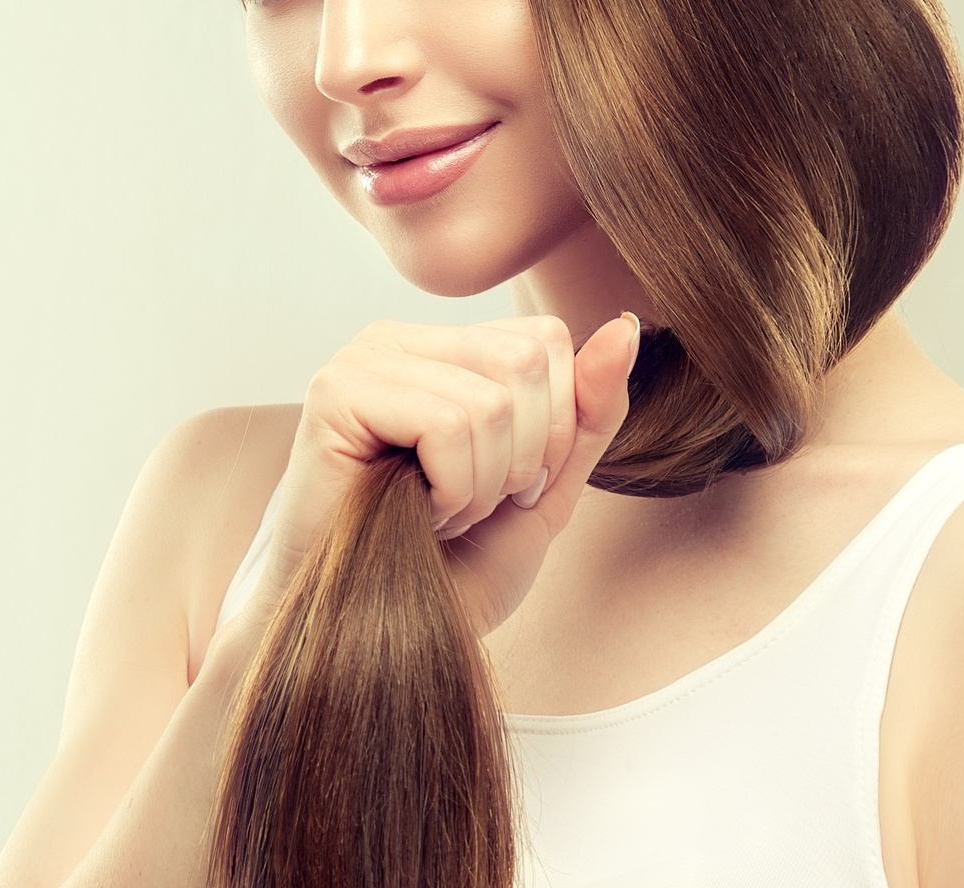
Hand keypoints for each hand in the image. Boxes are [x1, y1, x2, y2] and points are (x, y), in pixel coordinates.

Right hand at [262, 312, 639, 634]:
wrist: (370, 638)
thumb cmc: (446, 567)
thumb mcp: (544, 488)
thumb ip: (588, 412)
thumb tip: (626, 326)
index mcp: (441, 347)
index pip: (546, 339)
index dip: (554, 427)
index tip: (505, 488)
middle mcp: (397, 340)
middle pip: (526, 360)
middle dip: (522, 457)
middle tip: (469, 504)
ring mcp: (362, 361)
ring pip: (491, 400)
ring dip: (481, 485)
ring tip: (436, 512)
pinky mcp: (337, 394)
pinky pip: (448, 424)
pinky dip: (450, 489)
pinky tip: (411, 511)